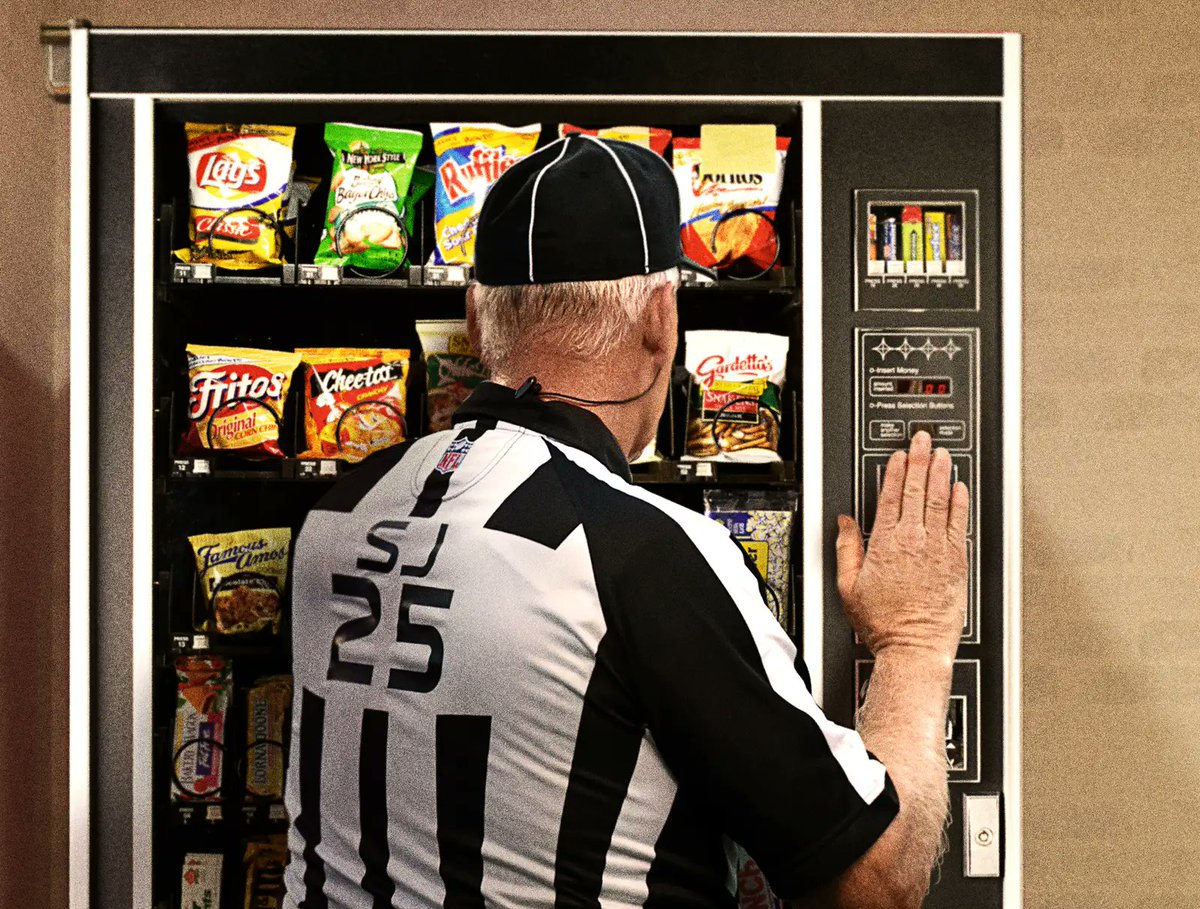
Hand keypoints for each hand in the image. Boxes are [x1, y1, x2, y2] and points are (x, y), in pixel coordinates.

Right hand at [835, 432, 968, 657]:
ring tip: (943, 454)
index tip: (899, 455)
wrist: (914, 647)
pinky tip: (960, 489)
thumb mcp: (848, 587)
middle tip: (923, 440)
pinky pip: (960, 524)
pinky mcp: (957, 562)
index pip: (891, 496)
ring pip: (940, 501)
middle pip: (917, 490)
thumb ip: (846, 549)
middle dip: (920, 460)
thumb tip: (845, 523)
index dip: (896, 471)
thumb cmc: (883, 624)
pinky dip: (960, 503)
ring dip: (941, 474)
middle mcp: (914, 541)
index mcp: (885, 544)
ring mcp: (939, 549)